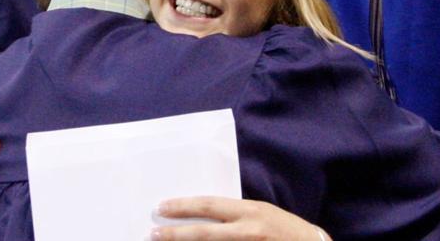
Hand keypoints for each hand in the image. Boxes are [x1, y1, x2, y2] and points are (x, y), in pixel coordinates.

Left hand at [151, 197, 327, 240]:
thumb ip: (235, 214)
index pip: (209, 206)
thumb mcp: (261, 213)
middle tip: (153, 234)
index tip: (162, 207)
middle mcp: (249, 230)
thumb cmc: (285, 229)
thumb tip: (202, 214)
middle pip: (204, 233)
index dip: (183, 207)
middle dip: (175, 234)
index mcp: (250, 211)